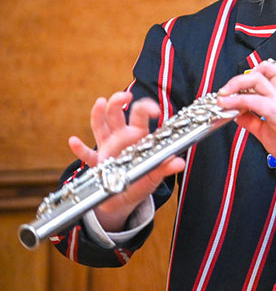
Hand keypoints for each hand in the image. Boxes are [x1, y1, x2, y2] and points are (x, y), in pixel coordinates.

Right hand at [68, 92, 184, 231]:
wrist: (123, 201)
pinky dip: (80, 148)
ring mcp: (107, 148)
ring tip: (100, 102)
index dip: (146, 108)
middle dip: (119, 102)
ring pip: (100, 126)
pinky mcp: (96, 163)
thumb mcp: (154, 177)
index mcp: (138, 137)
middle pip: (117, 114)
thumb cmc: (140, 183)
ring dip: (98, 114)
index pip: (140, 116)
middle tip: (125, 96)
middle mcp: (121, 138)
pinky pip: (86, 155)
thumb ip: (164, 168)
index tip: (154, 110)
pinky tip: (73, 141)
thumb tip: (179, 163)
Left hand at [217, 62, 275, 197]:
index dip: (242, 81)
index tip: (228, 94)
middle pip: (258, 73)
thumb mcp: (265, 132)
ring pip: (257, 80)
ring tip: (222, 98)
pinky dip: (241, 102)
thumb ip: (251, 121)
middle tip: (222, 92)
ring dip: (235, 87)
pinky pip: (258, 102)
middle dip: (235, 80)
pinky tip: (232, 109)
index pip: (261, 77)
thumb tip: (236, 114)